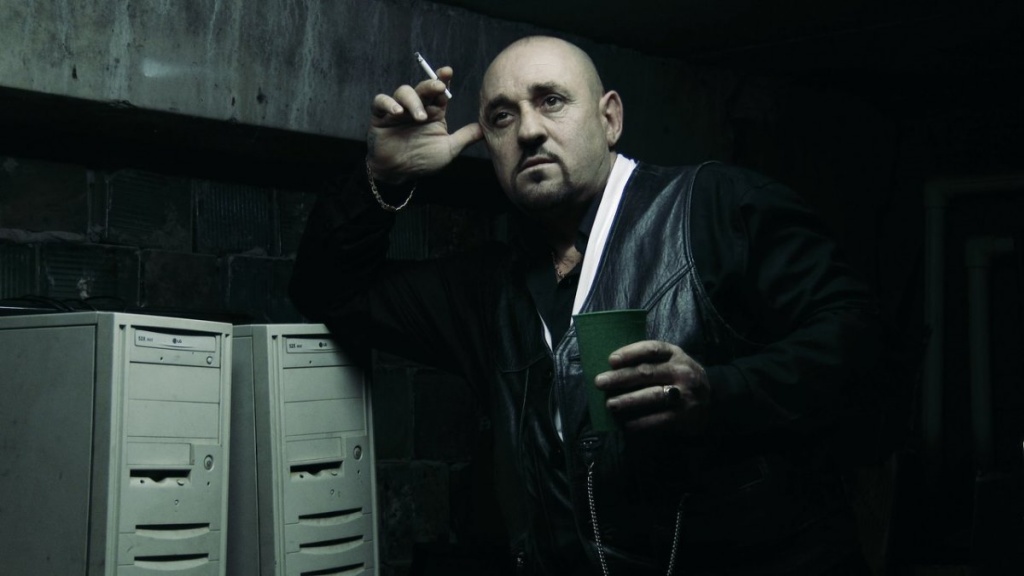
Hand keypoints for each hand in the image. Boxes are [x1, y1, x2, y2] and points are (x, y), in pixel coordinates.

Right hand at [367, 66, 482, 184]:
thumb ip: (466, 136)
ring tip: (420, 117)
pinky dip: (388, 103)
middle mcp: (417, 107)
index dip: (443, 80)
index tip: (448, 72)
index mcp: (434, 112)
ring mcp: (398, 110)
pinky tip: (396, 113)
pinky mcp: (380, 115)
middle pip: (423, 87)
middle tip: (438, 88)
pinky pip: (380, 101)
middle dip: (431, 84)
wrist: (398, 173)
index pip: (439, 92)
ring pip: (403, 91)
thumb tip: (487, 127)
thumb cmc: (422, 160)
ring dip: (413, 101)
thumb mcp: (449, 149)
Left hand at [594, 340, 709, 433]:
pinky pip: (659, 419)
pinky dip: (641, 423)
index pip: (651, 349)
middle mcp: (681, 371)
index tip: (611, 360)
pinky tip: (626, 425)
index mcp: (675, 354)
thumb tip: (613, 368)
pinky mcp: (684, 416)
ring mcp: (684, 394)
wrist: (715, 399)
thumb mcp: (673, 361)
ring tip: (610, 404)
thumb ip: (650, 362)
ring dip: (628, 400)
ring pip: (652, 396)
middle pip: (646, 372)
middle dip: (620, 378)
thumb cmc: (681, 377)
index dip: (630, 353)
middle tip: (600, 382)